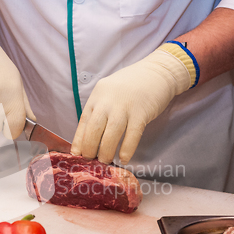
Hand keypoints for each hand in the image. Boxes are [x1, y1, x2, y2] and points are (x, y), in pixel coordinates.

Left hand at [71, 42, 196, 163]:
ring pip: (111, 134)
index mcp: (97, 96)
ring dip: (106, 151)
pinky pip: (132, 135)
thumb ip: (99, 110)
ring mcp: (124, 107)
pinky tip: (124, 158)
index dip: (79, 141)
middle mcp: (108, 101)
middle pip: (94, 129)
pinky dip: (127, 149)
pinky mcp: (141, 113)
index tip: (77, 154)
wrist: (156, 73)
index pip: (83, 122)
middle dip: (90, 148)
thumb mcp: (108, 93)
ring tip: (106, 161)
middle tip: (92, 160)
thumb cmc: (130, 86)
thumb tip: (89, 137)